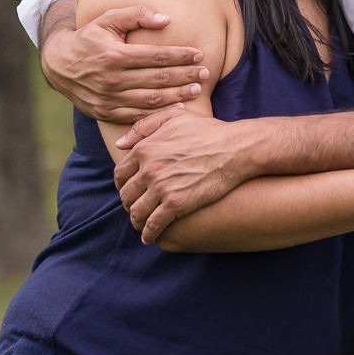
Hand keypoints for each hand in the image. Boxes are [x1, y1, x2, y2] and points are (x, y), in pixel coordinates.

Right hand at [41, 3, 208, 122]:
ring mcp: (108, 99)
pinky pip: (137, 116)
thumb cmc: (89, 37)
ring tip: (197, 90)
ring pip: (151, 100)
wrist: (59, 64)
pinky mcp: (105, 112)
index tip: (199, 54)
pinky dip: (158, 114)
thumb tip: (166, 19)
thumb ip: (137, 14)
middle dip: (185, 76)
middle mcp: (112, 79)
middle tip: (206, 73)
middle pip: (158, 79)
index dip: (180, 55)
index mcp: (114, 55)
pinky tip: (177, 109)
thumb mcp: (108, 18)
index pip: (155, 56)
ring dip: (177, 96)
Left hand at [114, 108, 249, 242]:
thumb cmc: (207, 131)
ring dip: (136, 221)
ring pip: (136, 212)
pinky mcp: (176, 204)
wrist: (234, 148)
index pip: (121, 173)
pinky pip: (153, 225)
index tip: (129, 190)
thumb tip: (119, 144)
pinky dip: (148, 234)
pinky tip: (150, 237)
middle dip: (128, 204)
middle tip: (135, 208)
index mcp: (145, 148)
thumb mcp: (174, 117)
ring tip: (141, 225)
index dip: (122, 184)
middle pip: (126, 195)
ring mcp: (162, 187)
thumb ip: (144, 127)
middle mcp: (149, 168)